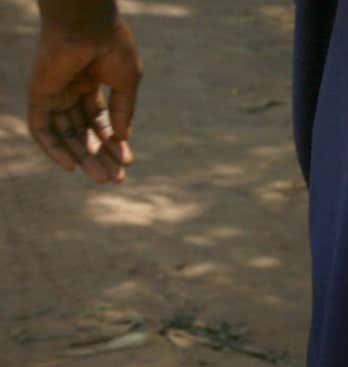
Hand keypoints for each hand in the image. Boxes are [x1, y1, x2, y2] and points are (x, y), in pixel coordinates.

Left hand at [28, 15, 141, 182]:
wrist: (89, 26)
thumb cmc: (111, 46)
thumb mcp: (127, 83)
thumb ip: (123, 111)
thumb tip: (121, 139)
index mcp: (90, 83)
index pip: (100, 121)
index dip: (113, 143)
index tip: (127, 162)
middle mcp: (69, 89)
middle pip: (82, 131)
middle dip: (99, 156)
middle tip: (114, 179)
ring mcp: (53, 93)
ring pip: (64, 134)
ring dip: (82, 157)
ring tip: (102, 178)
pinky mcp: (39, 95)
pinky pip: (41, 128)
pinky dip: (52, 148)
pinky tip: (70, 166)